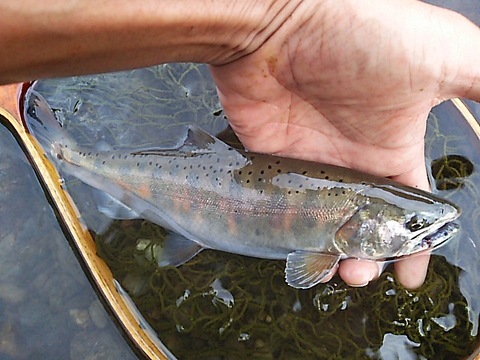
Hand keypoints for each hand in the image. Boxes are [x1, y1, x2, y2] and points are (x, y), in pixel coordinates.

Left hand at [210, 0, 479, 287]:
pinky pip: (282, 209)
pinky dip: (292, 234)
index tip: (411, 276)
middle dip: (370, 258)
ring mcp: (310, 164)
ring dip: (332, 254)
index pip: (408, 208)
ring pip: (323, 225)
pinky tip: (299, 252)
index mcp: (393, 145)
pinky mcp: (271, 164)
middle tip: (363, 276)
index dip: (413, 244)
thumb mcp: (443, 56)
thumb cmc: (363, 34)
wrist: (282, 20)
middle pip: (363, 226)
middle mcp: (352, 160)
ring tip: (339, 271)